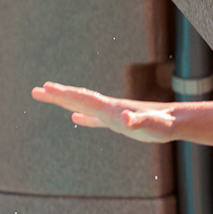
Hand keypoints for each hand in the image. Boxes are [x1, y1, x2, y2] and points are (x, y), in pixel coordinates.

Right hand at [32, 82, 176, 143]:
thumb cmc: (164, 124)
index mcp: (112, 108)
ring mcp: (113, 114)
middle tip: (35, 90)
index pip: (84, 99)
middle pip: (79, 99)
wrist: (176, 121)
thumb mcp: (150, 125)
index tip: (45, 88)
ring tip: (47, 96)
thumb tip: (125, 118)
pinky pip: (97, 118)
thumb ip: (137, 121)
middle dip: (58, 95)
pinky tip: (76, 118)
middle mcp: (110, 108)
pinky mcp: (119, 122)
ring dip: (65, 102)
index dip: (65, 94)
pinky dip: (85, 117)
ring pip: (85, 106)